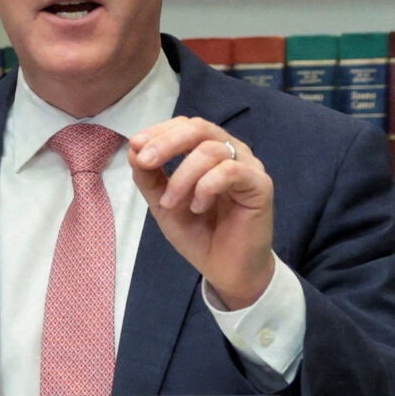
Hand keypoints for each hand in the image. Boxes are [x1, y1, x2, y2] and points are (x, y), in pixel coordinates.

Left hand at [128, 118, 275, 309]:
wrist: (226, 269)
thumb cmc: (199, 234)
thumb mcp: (163, 204)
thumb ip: (149, 177)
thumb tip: (134, 148)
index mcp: (209, 151)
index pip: (185, 126)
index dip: (159, 131)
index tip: (136, 145)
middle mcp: (230, 152)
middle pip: (199, 128)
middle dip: (167, 142)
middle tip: (146, 162)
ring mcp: (248, 167)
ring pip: (211, 150)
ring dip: (183, 177)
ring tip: (172, 204)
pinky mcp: (260, 185)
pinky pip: (231, 171)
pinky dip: (207, 187)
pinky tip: (198, 207)